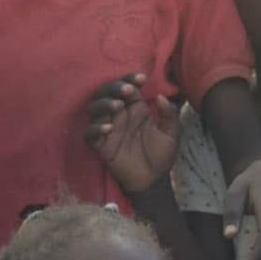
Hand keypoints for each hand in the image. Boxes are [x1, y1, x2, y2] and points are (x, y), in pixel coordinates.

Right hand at [85, 75, 178, 193]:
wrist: (153, 181)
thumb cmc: (161, 155)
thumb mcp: (171, 134)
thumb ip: (168, 115)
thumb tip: (160, 96)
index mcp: (135, 109)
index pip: (127, 87)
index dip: (130, 79)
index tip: (141, 78)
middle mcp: (119, 116)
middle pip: (106, 93)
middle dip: (114, 87)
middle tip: (127, 90)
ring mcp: (108, 130)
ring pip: (93, 109)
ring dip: (103, 104)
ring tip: (117, 106)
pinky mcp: (101, 146)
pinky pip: (89, 134)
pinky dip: (96, 129)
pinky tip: (108, 128)